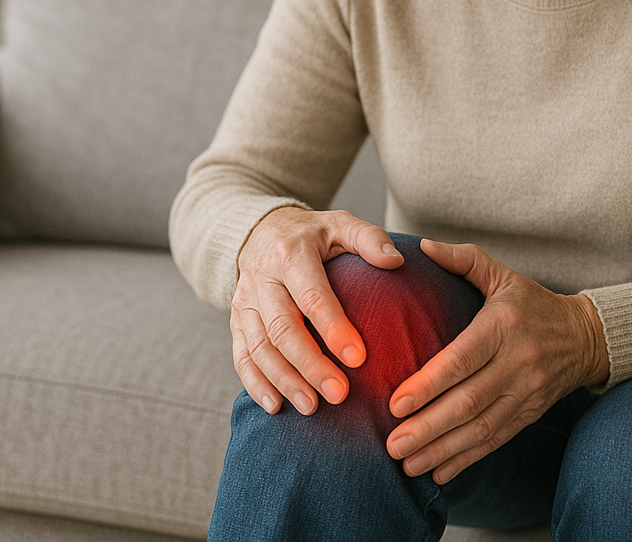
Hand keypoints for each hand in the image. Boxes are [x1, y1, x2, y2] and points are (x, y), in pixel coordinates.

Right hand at [230, 207, 403, 415]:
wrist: (263, 230)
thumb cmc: (313, 233)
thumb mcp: (341, 224)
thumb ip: (369, 239)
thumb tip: (395, 261)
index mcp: (291, 253)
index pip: (312, 296)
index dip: (334, 328)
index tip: (359, 358)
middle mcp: (262, 278)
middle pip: (283, 328)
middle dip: (310, 365)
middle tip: (339, 394)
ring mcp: (245, 300)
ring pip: (260, 347)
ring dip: (285, 380)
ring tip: (312, 407)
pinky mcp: (236, 320)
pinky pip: (241, 355)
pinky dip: (255, 383)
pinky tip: (276, 406)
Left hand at [385, 240, 608, 483]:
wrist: (585, 336)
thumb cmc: (531, 302)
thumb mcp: (502, 274)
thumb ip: (463, 260)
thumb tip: (422, 247)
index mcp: (503, 325)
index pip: (462, 359)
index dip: (429, 384)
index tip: (396, 404)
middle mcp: (517, 362)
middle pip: (468, 401)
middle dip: (428, 427)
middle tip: (392, 444)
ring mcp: (526, 392)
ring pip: (480, 428)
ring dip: (441, 450)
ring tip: (406, 465)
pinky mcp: (530, 414)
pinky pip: (496, 440)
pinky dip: (466, 459)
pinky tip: (438, 472)